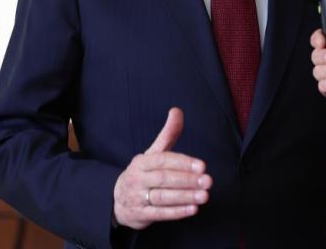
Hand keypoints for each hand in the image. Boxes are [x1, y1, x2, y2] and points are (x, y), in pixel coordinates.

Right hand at [113, 108, 212, 229]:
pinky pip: (159, 214)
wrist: (117, 200)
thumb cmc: (143, 173)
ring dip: (185, 197)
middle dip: (187, 180)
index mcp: (142, 162)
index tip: (202, 166)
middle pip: (164, 179)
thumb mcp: (152, 153)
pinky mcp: (140, 215)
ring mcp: (137, 197)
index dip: (182, 163)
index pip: (163, 160)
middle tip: (208, 181)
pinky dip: (176, 212)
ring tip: (204, 196)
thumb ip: (167, 134)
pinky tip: (193, 209)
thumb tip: (177, 110)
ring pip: (162, 197)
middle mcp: (137, 179)